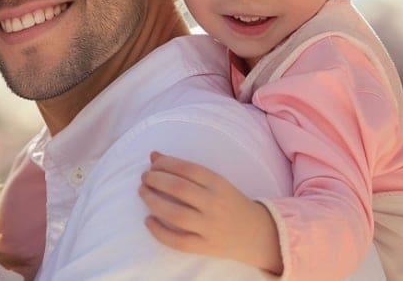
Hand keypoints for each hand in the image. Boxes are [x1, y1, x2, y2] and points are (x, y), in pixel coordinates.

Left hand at [138, 151, 282, 273]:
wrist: (259, 234)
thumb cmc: (230, 203)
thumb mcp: (214, 182)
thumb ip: (185, 170)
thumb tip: (153, 155)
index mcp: (219, 184)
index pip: (187, 169)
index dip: (165, 164)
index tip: (153, 164)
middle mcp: (215, 204)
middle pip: (179, 188)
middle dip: (155, 180)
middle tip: (144, 177)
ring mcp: (211, 227)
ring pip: (176, 214)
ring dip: (152, 201)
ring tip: (143, 192)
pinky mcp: (207, 246)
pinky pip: (178, 241)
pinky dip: (159, 231)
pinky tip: (148, 220)